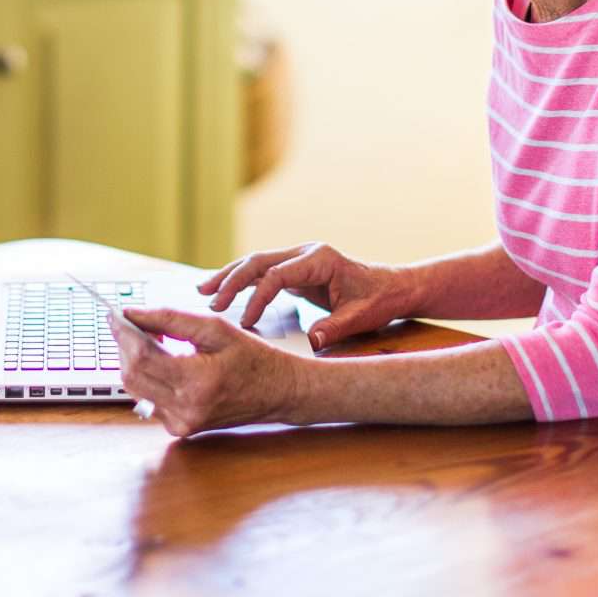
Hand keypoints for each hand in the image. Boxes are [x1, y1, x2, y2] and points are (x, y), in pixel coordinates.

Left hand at [113, 308, 307, 437]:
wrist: (278, 392)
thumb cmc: (254, 358)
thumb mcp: (216, 329)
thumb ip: (172, 319)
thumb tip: (134, 314)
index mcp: (198, 381)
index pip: (142, 357)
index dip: (124, 334)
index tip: (115, 315)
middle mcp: (186, 409)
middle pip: (131, 375)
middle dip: (125, 347)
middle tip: (132, 324)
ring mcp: (182, 423)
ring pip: (135, 389)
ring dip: (135, 361)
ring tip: (154, 341)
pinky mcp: (180, 428)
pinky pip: (149, 400)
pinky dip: (149, 377)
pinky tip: (165, 362)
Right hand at [196, 242, 416, 348]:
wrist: (393, 287)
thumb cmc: (379, 300)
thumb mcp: (360, 317)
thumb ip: (335, 327)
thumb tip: (312, 342)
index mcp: (319, 260)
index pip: (277, 275)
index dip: (258, 297)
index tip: (246, 321)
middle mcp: (305, 254)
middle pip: (258, 261)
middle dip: (231, 280)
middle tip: (209, 301)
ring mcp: (298, 260)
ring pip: (255, 263)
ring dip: (230, 276)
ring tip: (204, 290)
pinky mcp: (295, 270)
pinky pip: (262, 272)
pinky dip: (242, 281)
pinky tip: (223, 290)